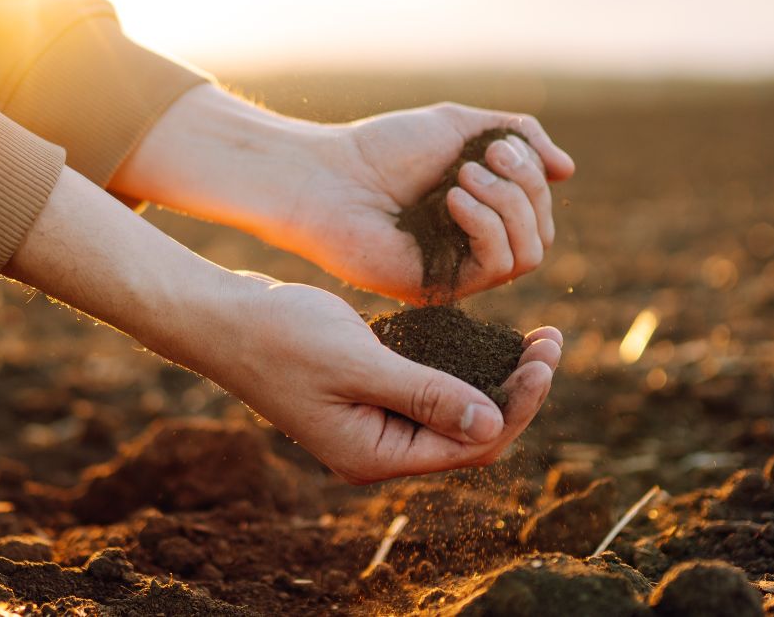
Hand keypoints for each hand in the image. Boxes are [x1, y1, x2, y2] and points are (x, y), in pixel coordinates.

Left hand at [110, 87, 575, 302]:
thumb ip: (519, 137)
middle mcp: (474, 246)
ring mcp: (459, 271)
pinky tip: (453, 199)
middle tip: (483, 158)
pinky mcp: (441, 288)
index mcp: (481, 212)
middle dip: (524, 188)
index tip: (496, 145)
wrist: (327, 175)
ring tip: (463, 177)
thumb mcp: (461, 126)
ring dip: (508, 205)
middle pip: (542, 232)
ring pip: (530, 254)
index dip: (532, 176)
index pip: (539, 209)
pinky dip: (487, 226)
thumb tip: (568, 170)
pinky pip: (497, 267)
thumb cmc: (383, 148)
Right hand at [190, 278, 561, 483]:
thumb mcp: (358, 362)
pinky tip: (489, 338)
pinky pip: (431, 391)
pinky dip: (464, 367)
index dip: (518, 405)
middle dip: (518, 391)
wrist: (221, 318)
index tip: (545, 357)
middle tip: (552, 340)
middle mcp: (379, 449)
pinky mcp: (369, 395)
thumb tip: (493, 423)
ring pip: (455, 411)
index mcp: (376, 455)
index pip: (471, 445)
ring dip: (497, 378)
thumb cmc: (280, 337)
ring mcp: (373, 423)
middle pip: (472, 434)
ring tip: (537, 338)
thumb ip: (425, 394)